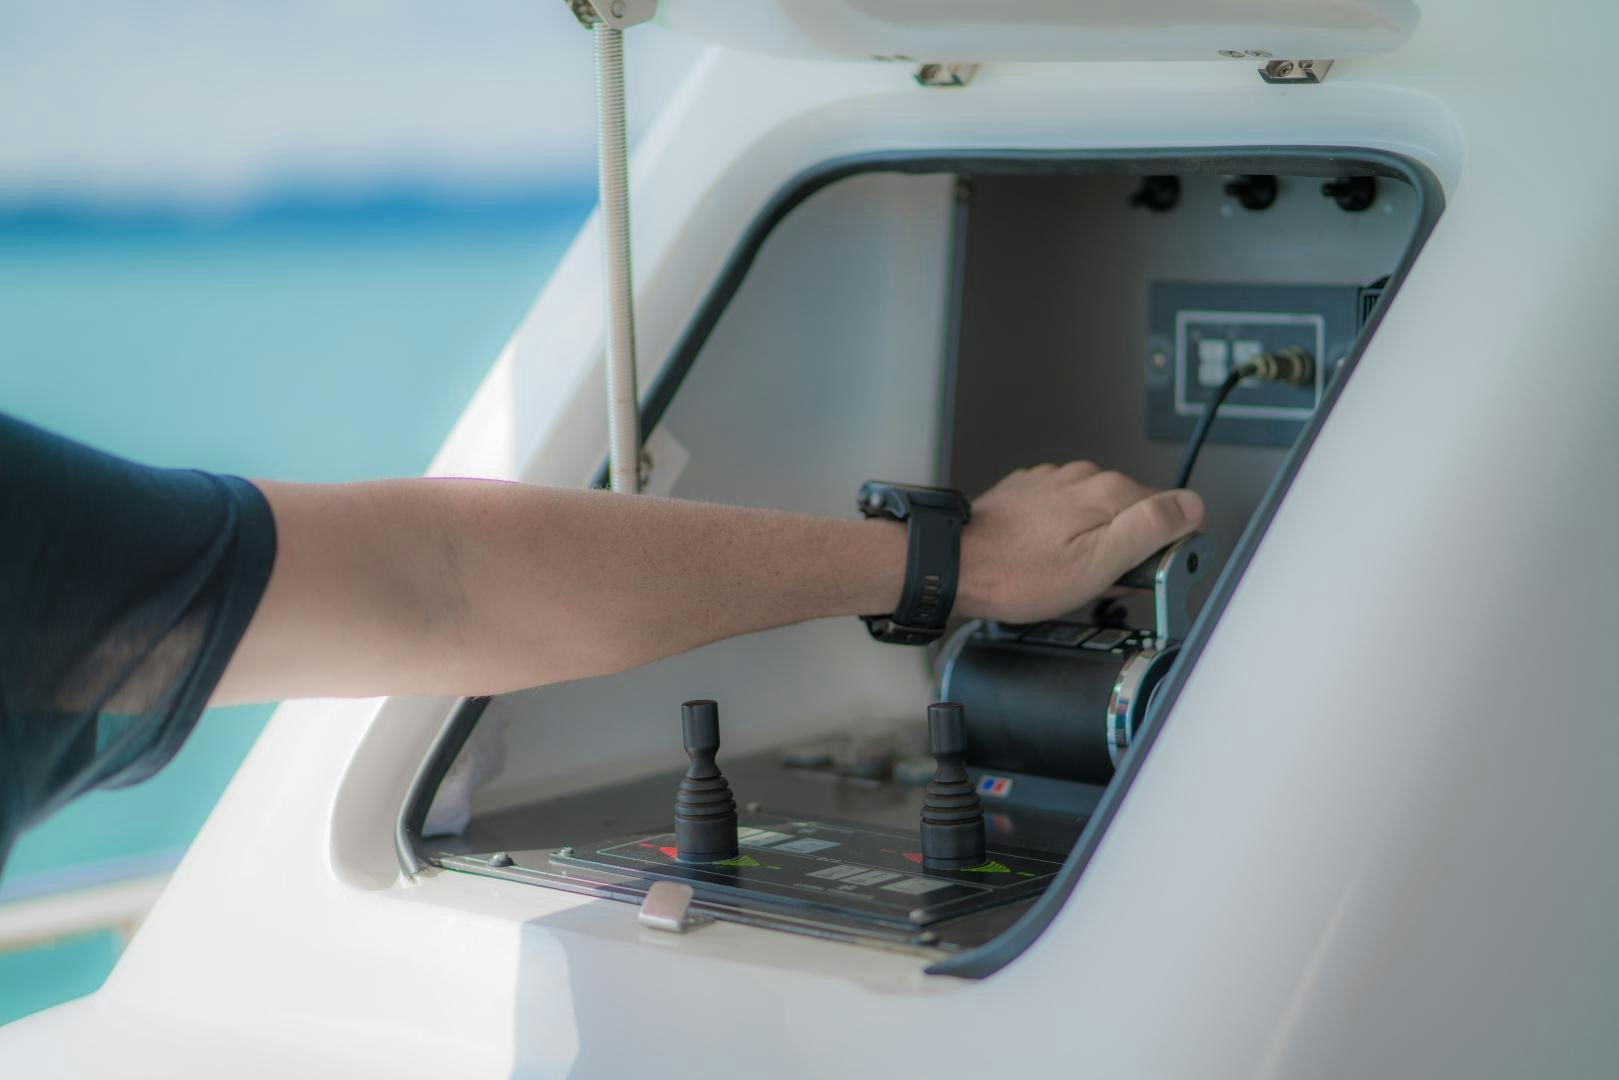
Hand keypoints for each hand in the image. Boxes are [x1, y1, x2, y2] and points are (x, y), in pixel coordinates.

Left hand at [955, 462, 1204, 623]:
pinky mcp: (1030, 493)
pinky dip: (1064, 539)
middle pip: (1133, 516)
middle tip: (1098, 584)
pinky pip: (1065, 516)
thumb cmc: (1016, 574)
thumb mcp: (1098, 564)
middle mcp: (1083, 477)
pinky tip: (1046, 561)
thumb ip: (1151, 530)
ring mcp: (1054, 482)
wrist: (954, 566)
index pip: (1172, 513)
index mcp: (1109, 492)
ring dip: (1094, 547)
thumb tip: (1193, 507)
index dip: (1164, 552)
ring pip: (1098, 517)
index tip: (1143, 576)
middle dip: (1126, 553)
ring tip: (1066, 576)